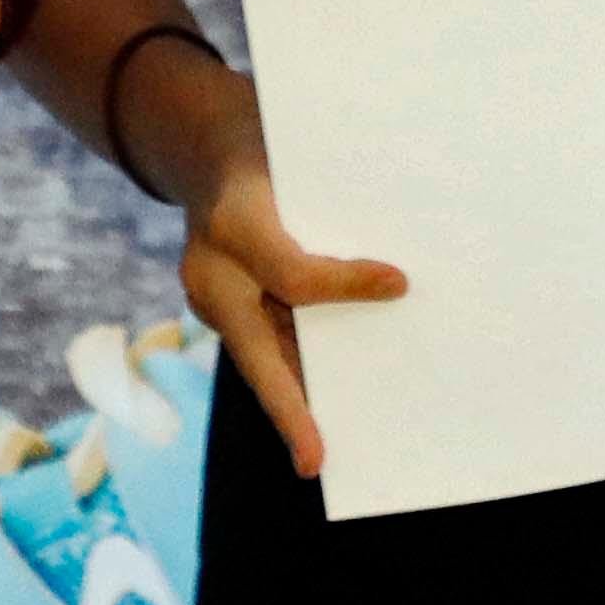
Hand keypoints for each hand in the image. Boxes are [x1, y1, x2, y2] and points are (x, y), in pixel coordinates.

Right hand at [164, 87, 405, 481]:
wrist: (203, 143)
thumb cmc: (267, 144)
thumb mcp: (296, 157)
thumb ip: (338, 206)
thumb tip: (393, 277)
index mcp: (233, 220)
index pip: (292, 274)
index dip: (348, 284)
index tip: (401, 283)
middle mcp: (210, 270)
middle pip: (255, 353)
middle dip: (287, 409)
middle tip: (314, 461)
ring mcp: (208, 296)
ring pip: (260, 358)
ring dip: (296, 397)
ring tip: (330, 444)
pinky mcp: (221, 309)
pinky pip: (261, 347)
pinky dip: (293, 371)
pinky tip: (329, 397)